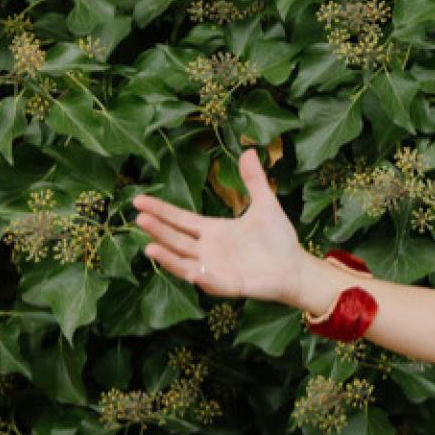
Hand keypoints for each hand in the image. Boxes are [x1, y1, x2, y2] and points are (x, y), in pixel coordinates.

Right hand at [132, 148, 306, 305]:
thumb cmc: (277, 239)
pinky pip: (212, 283)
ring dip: (168, 258)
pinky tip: (193, 273)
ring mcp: (216, 269)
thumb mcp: (265, 204)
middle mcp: (208, 250)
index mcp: (212, 231)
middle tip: (139, 218)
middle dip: (158, 230)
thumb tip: (248, 150)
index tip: (138, 200)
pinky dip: (203, 278)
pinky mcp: (230, 285)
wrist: (297, 268)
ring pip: (185, 263)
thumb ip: (254, 180)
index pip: (180, 219)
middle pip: (176, 240)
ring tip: (150, 248)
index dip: (160, 210)